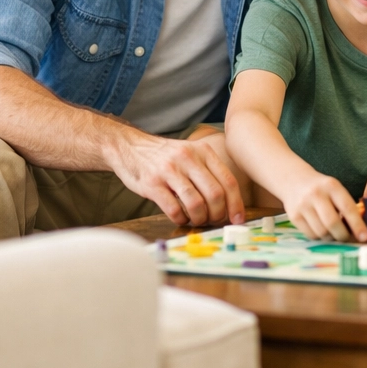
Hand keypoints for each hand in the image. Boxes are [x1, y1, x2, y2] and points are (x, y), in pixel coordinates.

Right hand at [108, 129, 244, 226]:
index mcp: (203, 151)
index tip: (237, 219)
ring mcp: (169, 171)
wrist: (129, 146)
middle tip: (214, 221)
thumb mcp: (191, 153)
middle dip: (218, 214)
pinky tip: (180, 218)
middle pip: (215, 194)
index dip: (236, 204)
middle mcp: (188, 158)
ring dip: (200, 218)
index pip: (228, 181)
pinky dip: (181, 219)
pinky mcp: (152, 184)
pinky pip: (173, 209)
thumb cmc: (165, 156)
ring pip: (196, 203)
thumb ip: (209, 171)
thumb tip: (229, 201)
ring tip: (197, 220)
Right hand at [285, 172, 366, 240]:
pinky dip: (320, 238)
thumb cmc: (322, 188)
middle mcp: (316, 194)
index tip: (364, 237)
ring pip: (321, 232)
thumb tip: (361, 231)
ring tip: (336, 234)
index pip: (347, 208)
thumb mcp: (335, 189)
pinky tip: (323, 231)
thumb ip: (347, 206)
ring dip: (332, 238)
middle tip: (349, 239)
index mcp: (331, 186)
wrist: (294, 180)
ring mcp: (303, 205)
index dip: (357, 224)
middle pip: (332, 223)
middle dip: (343, 235)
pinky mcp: (294, 216)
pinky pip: (311, 235)